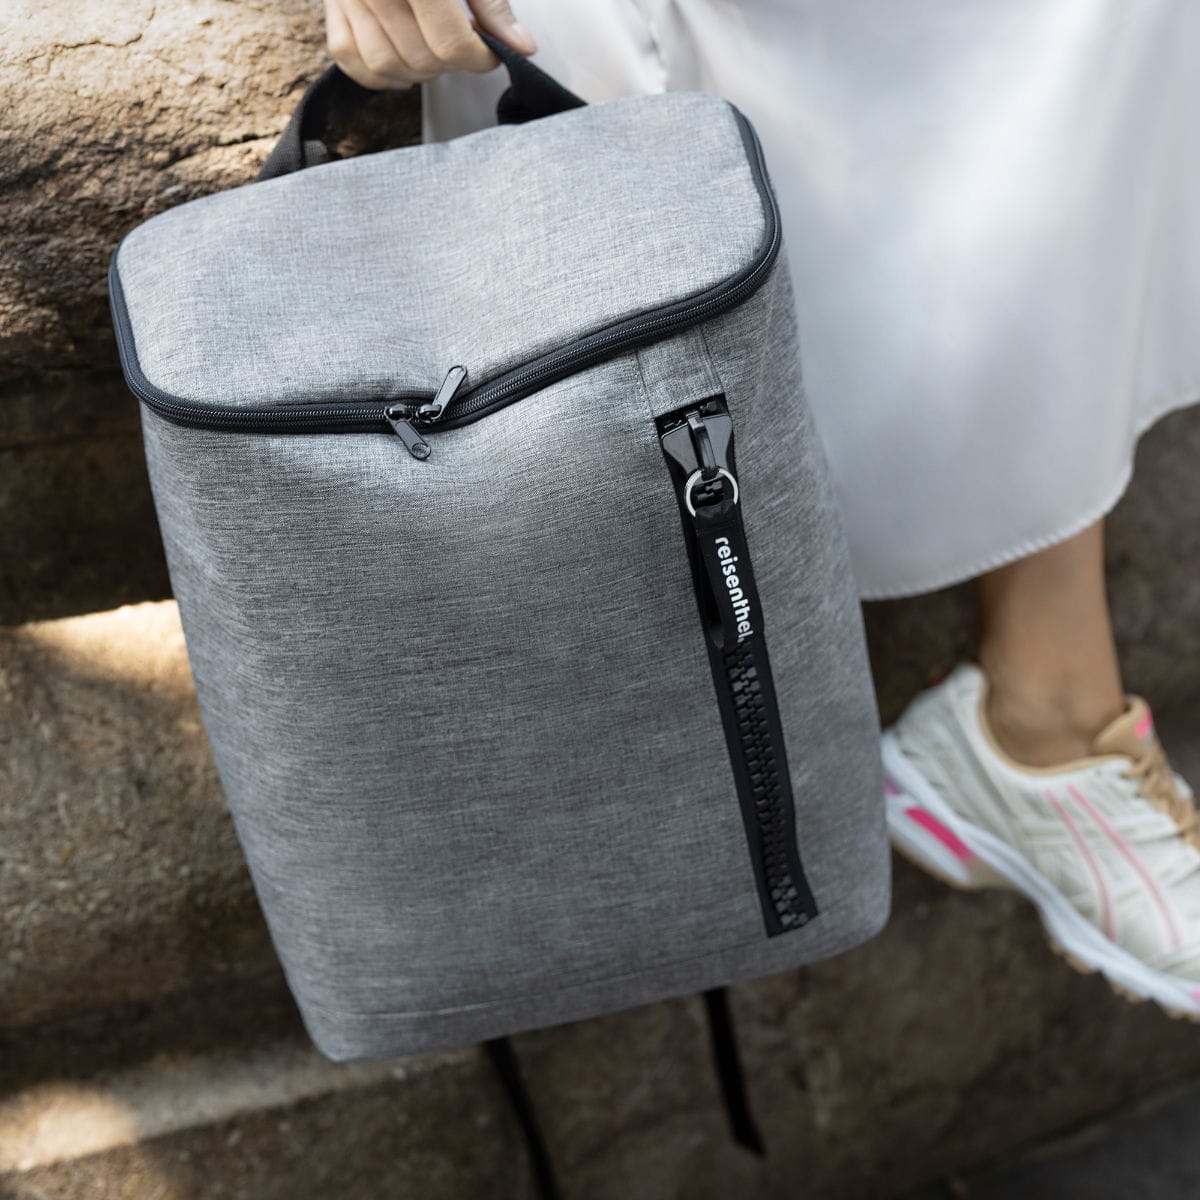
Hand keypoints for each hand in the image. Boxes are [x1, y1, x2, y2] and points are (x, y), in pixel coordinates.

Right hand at [325, 0, 536, 88]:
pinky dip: (376, 74)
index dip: (479, 58)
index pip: (451, 43)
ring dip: (418, 72)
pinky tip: (403, 68)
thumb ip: (492, 2)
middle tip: (465, 45)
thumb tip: (521, 47)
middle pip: (420, 57)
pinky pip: (348, 56)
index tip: (490, 53)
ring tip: (437, 52)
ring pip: (385, 64)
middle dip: (451, 63)